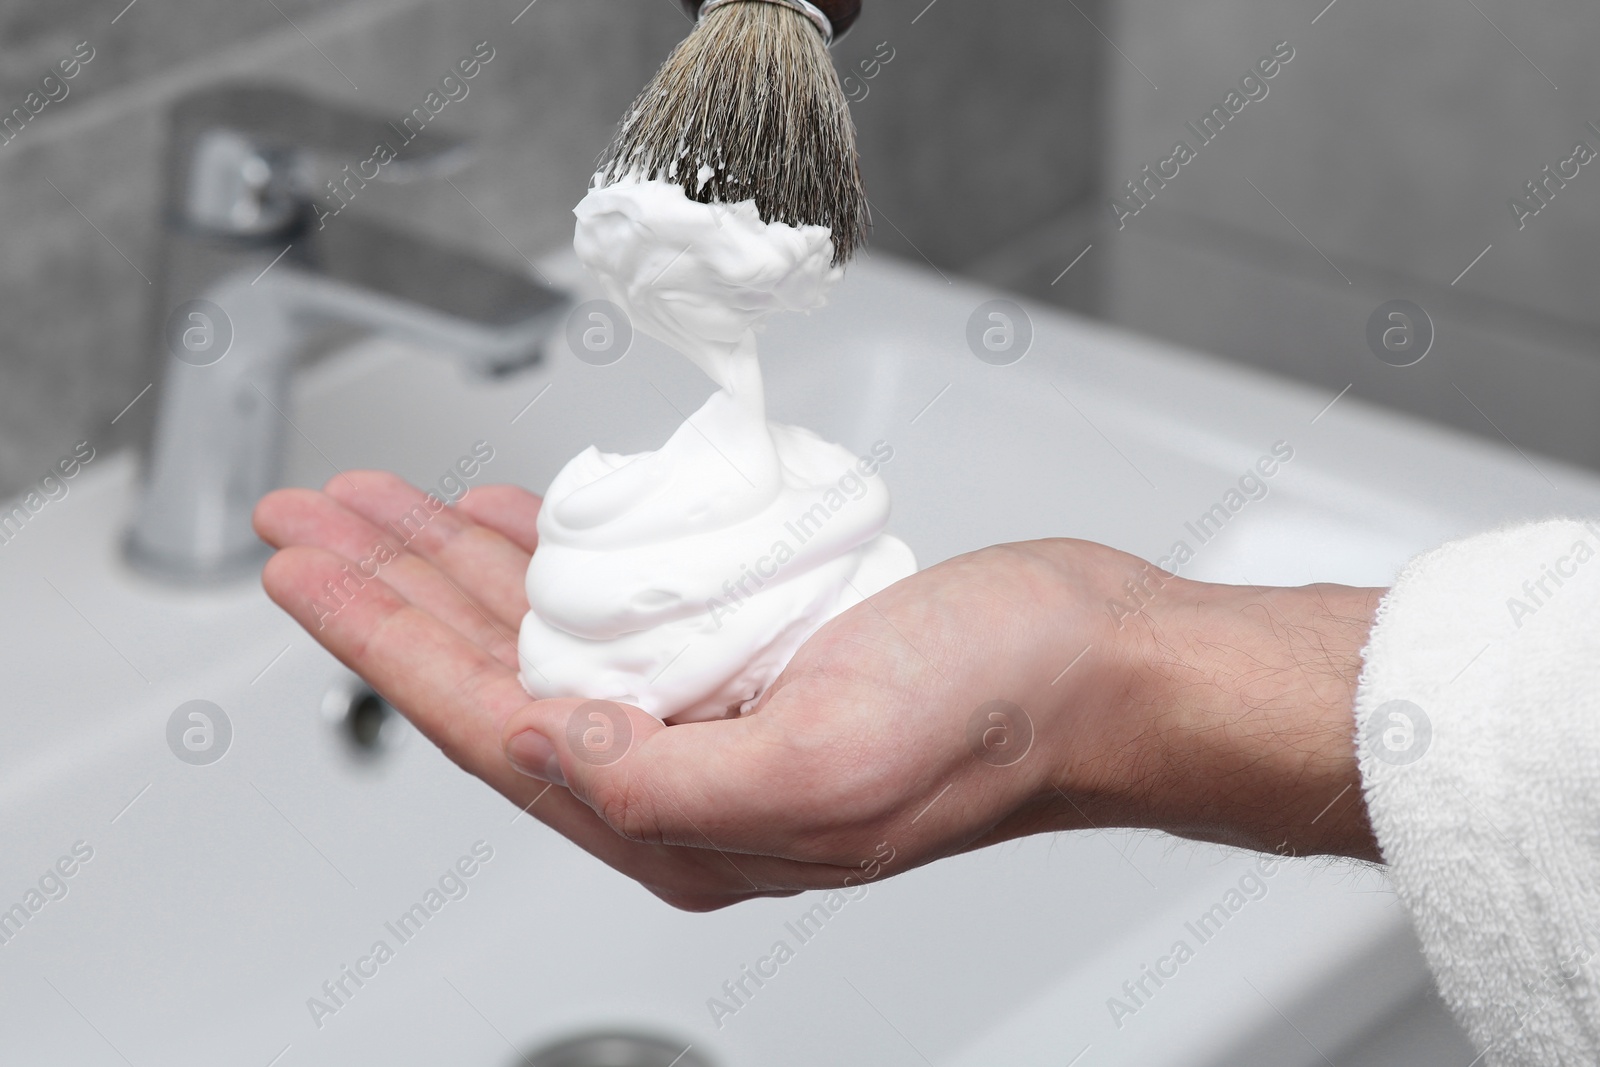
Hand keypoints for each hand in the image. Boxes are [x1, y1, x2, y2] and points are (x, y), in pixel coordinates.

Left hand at [254, 473, 1380, 910]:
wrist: (1103, 670)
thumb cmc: (1003, 711)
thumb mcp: (839, 755)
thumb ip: (678, 778)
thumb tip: (552, 747)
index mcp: (686, 816)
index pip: (486, 721)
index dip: (381, 642)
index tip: (309, 567)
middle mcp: (683, 774)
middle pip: (493, 674)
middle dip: (392, 592)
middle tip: (312, 520)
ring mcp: (714, 715)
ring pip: (544, 634)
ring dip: (457, 567)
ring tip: (383, 508)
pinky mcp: (749, 660)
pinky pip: (616, 607)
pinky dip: (554, 558)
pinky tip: (515, 526)